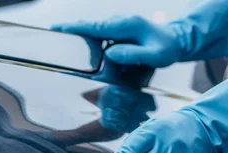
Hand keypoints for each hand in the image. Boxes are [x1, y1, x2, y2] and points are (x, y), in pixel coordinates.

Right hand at [53, 0, 227, 67]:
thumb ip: (134, 55)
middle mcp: (120, 22)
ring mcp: (118, 26)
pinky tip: (79, 49)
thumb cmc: (167, 50)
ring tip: (61, 42)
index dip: (77, 28)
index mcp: (127, 26)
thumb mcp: (156, 56)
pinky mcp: (118, 32)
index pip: (97, 26)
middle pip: (90, 26)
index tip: (58, 29)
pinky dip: (88, 40)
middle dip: (71, 30)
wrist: (176, 41)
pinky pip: (99, 35)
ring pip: (93, 31)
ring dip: (78, 36)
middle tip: (51, 35)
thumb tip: (110, 54)